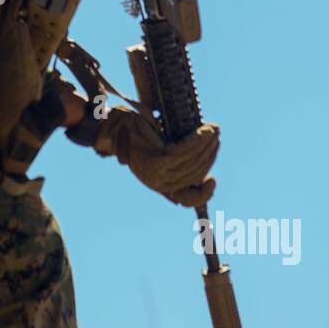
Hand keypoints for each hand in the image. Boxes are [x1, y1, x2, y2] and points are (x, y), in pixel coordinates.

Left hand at [95, 106, 219, 206]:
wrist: (112, 127)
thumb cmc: (134, 139)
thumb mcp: (152, 158)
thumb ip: (169, 169)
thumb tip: (188, 185)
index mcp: (160, 185)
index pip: (187, 200)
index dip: (204, 195)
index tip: (212, 181)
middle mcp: (159, 183)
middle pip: (196, 173)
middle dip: (210, 155)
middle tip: (216, 138)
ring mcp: (158, 171)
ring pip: (192, 161)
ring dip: (207, 145)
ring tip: (213, 130)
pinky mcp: (156, 158)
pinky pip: (185, 151)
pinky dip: (198, 140)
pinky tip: (205, 130)